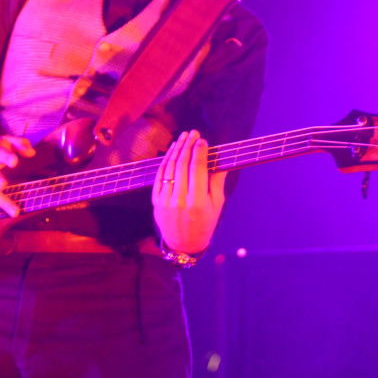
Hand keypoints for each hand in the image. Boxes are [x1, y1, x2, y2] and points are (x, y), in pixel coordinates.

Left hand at [152, 130, 226, 254]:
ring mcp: (165, 200)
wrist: (183, 244)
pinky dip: (166, 161)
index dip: (200, 152)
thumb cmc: (205, 224)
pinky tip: (172, 151)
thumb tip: (221, 160)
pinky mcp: (156, 201)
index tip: (203, 140)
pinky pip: (160, 176)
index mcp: (198, 202)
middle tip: (193, 133)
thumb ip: (217, 182)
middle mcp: (180, 200)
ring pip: (170, 168)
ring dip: (176, 149)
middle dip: (188, 145)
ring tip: (183, 137)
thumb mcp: (217, 205)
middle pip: (183, 165)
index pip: (198, 169)